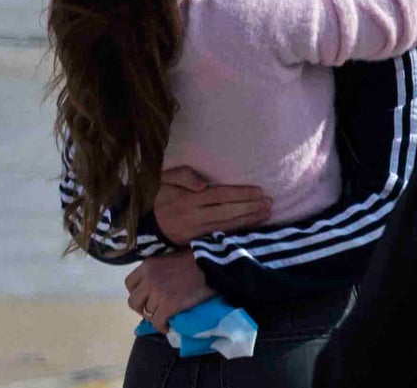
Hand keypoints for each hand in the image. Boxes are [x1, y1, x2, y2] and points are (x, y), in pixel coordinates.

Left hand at [125, 250, 216, 332]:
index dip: (137, 293)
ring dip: (156, 317)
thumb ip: (157, 269)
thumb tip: (151, 286)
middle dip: (142, 308)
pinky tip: (170, 326)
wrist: (212, 265)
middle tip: (154, 310)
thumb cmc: (195, 259)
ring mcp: (159, 293)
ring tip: (166, 317)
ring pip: (148, 313)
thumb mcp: (169, 258)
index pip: (129, 284)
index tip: (146, 297)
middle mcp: (149, 279)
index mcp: (148, 265)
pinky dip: (163, 327)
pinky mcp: (170, 305)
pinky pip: (158, 322)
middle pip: (134, 302)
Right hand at [153, 167, 270, 245]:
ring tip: (267, 213)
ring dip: (249, 220)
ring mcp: (196, 232)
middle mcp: (193, 217)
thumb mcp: (165, 179)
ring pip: (227, 226)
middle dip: (250, 208)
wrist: (147, 224)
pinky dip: (239, 231)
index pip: (219, 196)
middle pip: (227, 212)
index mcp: (188, 200)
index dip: (240, 194)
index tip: (259, 191)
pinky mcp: (198, 241)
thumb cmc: (160, 195)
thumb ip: (183, 176)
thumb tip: (203, 184)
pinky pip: (222, 235)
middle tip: (270, 203)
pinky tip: (253, 225)